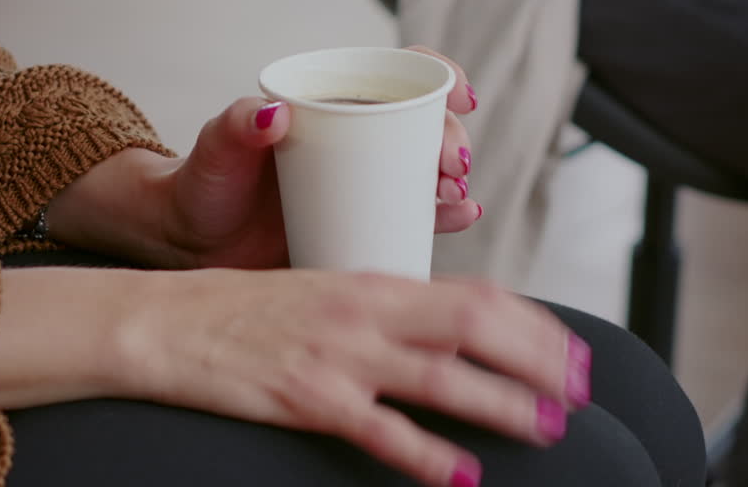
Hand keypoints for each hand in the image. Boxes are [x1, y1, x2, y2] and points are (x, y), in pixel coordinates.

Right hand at [0, 267, 591, 486]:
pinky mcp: (308, 398)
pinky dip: (428, 456)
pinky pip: (382, 430)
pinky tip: (460, 477)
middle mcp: (364, 312)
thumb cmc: (244, 310)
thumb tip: (445, 333)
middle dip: (539, 359)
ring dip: (504, 405)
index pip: (474, 293)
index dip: (533, 323)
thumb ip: (384, 310)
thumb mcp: (323, 293)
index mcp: (371, 281)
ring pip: (443, 377)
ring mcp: (338, 355)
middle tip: (579, 389)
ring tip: (546, 427)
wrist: (167, 324)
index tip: (570, 349)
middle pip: (475, 326)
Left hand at [46, 46, 479, 268]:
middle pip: (422, 126)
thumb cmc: (202, 183)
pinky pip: (413, 218)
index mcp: (329, 106)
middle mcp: (356, 142)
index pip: (395, 76)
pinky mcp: (363, 227)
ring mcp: (363, 186)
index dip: (437, 76)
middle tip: (448, 164)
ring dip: (453, 180)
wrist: (190, 242)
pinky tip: (463, 216)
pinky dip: (444, 216)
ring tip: (454, 195)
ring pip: (426, 173)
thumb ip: (236, 125)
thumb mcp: (216, 149)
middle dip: (448, 138)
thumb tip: (273, 112)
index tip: (457, 94)